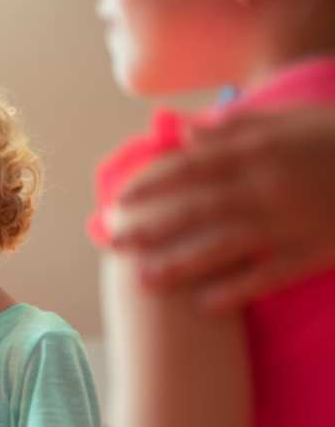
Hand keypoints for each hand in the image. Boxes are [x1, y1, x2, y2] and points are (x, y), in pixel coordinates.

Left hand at [108, 107, 334, 309]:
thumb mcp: (293, 121)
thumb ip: (237, 127)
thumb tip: (185, 132)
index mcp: (262, 151)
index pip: (191, 167)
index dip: (150, 185)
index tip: (118, 200)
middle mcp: (270, 186)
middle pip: (196, 209)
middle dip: (150, 228)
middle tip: (111, 244)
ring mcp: (292, 221)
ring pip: (225, 245)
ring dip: (180, 264)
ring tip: (144, 281)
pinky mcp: (316, 251)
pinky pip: (270, 275)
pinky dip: (236, 290)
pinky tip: (204, 306)